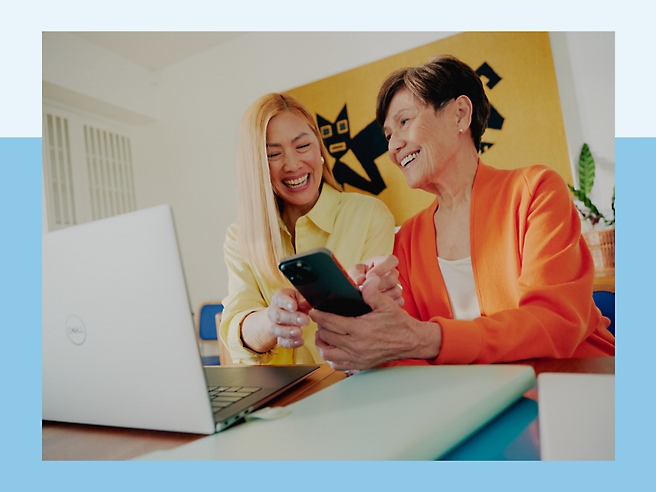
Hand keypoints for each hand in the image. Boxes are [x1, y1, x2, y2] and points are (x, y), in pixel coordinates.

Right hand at [266, 289, 311, 348]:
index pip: (280, 299)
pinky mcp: (278, 336)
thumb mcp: (299, 296)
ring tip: (299, 333)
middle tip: (305, 321)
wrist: (285, 312)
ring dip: (288, 332)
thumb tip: (306, 303)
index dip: (287, 303)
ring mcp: (274, 325)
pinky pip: (281, 341)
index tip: (294, 307)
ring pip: (276, 330)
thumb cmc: (294, 302)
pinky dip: (290, 343)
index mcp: (279, 298)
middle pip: (278, 316)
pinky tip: (300, 342)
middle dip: (292, 319)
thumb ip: (303, 299)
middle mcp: (274, 311)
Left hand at [311, 274, 440, 370]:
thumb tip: (366, 281)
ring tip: (323, 334)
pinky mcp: (360, 365)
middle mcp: (356, 346)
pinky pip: (337, 365)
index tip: (313, 311)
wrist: (411, 342)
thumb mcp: (387, 304)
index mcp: (361, 329)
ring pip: (328, 354)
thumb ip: (373, 293)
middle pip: (326, 338)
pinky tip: (332, 348)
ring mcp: (357, 358)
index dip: (319, 316)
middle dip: (320, 327)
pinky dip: (330, 358)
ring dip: (322, 344)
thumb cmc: (399, 324)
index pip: (331, 323)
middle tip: (320, 320)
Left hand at [348, 255, 403, 306]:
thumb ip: (356, 273)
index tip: (369, 276)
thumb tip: (360, 280)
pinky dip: (386, 304)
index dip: (381, 268)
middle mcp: (393, 273)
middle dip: (378, 285)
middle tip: (366, 289)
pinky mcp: (399, 298)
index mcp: (385, 261)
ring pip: (396, 291)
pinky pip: (398, 301)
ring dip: (381, 296)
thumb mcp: (355, 270)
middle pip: (393, 278)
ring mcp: (397, 286)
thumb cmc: (360, 275)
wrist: (362, 288)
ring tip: (370, 297)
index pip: (391, 260)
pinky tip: (376, 303)